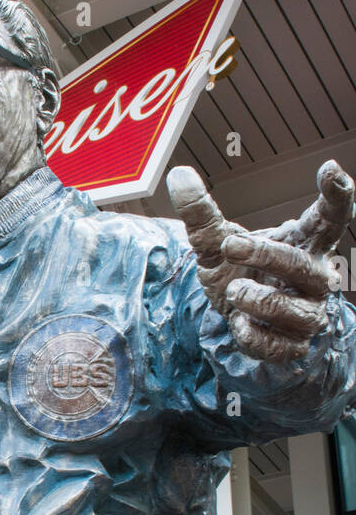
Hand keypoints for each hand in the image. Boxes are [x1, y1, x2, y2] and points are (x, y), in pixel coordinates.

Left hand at [167, 161, 354, 362]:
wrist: (235, 316)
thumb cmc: (239, 270)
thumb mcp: (217, 241)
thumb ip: (201, 212)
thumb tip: (178, 175)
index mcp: (304, 243)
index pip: (330, 217)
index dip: (336, 194)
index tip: (329, 169)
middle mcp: (315, 278)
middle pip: (301, 265)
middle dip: (265, 255)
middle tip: (231, 245)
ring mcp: (308, 313)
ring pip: (293, 310)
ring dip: (257, 299)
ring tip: (234, 291)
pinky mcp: (294, 346)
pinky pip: (278, 346)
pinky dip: (253, 336)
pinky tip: (239, 324)